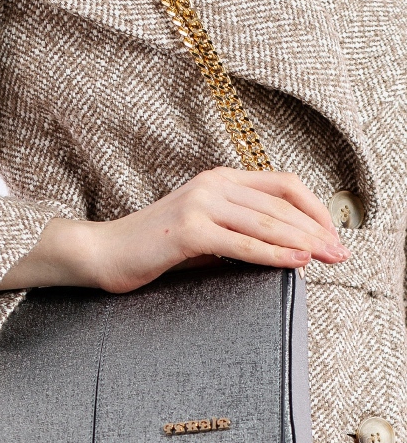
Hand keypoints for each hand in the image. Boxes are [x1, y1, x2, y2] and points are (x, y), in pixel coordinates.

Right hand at [0, 168, 349, 292]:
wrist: (102, 254)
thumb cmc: (151, 249)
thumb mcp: (202, 234)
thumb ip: (237, 232)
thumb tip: (284, 250)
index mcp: (218, 179)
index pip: (281, 184)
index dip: (314, 207)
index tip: (332, 234)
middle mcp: (212, 184)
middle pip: (280, 203)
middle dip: (317, 229)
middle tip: (340, 252)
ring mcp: (199, 204)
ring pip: (266, 222)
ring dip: (303, 242)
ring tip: (327, 258)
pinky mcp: (187, 231)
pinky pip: (241, 243)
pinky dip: (273, 254)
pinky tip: (295, 263)